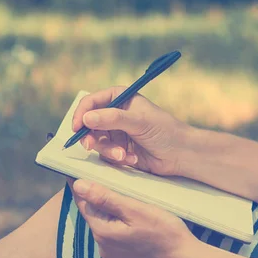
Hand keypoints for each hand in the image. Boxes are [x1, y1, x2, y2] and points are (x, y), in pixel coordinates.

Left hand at [68, 178, 202, 257]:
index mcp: (102, 232)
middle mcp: (102, 244)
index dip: (80, 184)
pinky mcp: (123, 254)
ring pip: (103, 220)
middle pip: (92, 212)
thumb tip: (78, 185)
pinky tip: (126, 207)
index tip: (77, 168)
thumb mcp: (135, 210)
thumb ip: (106, 198)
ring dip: (106, 205)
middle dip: (93, 193)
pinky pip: (113, 229)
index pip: (82, 203)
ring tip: (113, 185)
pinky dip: (116, 216)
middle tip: (98, 171)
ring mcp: (112, 251)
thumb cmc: (164, 234)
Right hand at [72, 86, 189, 176]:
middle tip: (89, 145)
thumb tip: (86, 118)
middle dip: (91, 137)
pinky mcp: (118, 150)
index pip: (92, 102)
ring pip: (97, 142)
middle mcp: (115, 114)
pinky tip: (132, 159)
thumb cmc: (164, 131)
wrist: (180, 154)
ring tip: (123, 155)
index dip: (82, 113)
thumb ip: (112, 118)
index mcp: (119, 98)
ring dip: (108, 150)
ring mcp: (116, 133)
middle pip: (89, 124)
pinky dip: (116, 158)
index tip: (77, 127)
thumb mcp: (138, 121)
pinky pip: (106, 155)